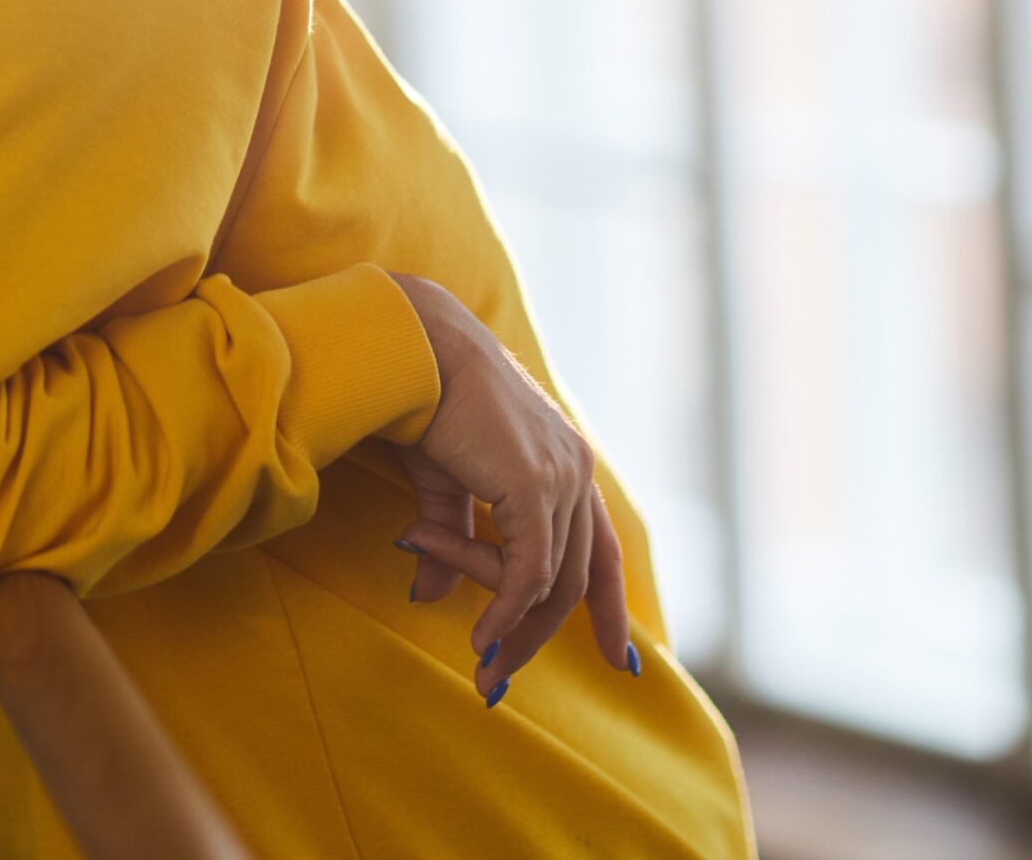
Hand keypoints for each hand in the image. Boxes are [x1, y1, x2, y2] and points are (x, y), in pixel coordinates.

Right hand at [385, 272, 633, 702]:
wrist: (415, 353)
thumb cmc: (428, 401)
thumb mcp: (444, 482)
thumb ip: (451, 536)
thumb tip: (428, 594)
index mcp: (565, 461)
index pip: (602, 546)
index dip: (609, 605)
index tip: (615, 657)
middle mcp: (575, 469)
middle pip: (577, 577)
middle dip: (539, 635)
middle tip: (498, 679)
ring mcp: (561, 477)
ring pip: (546, 580)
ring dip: (508, 623)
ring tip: (477, 656)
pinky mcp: (533, 488)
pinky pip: (527, 574)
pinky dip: (503, 611)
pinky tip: (481, 636)